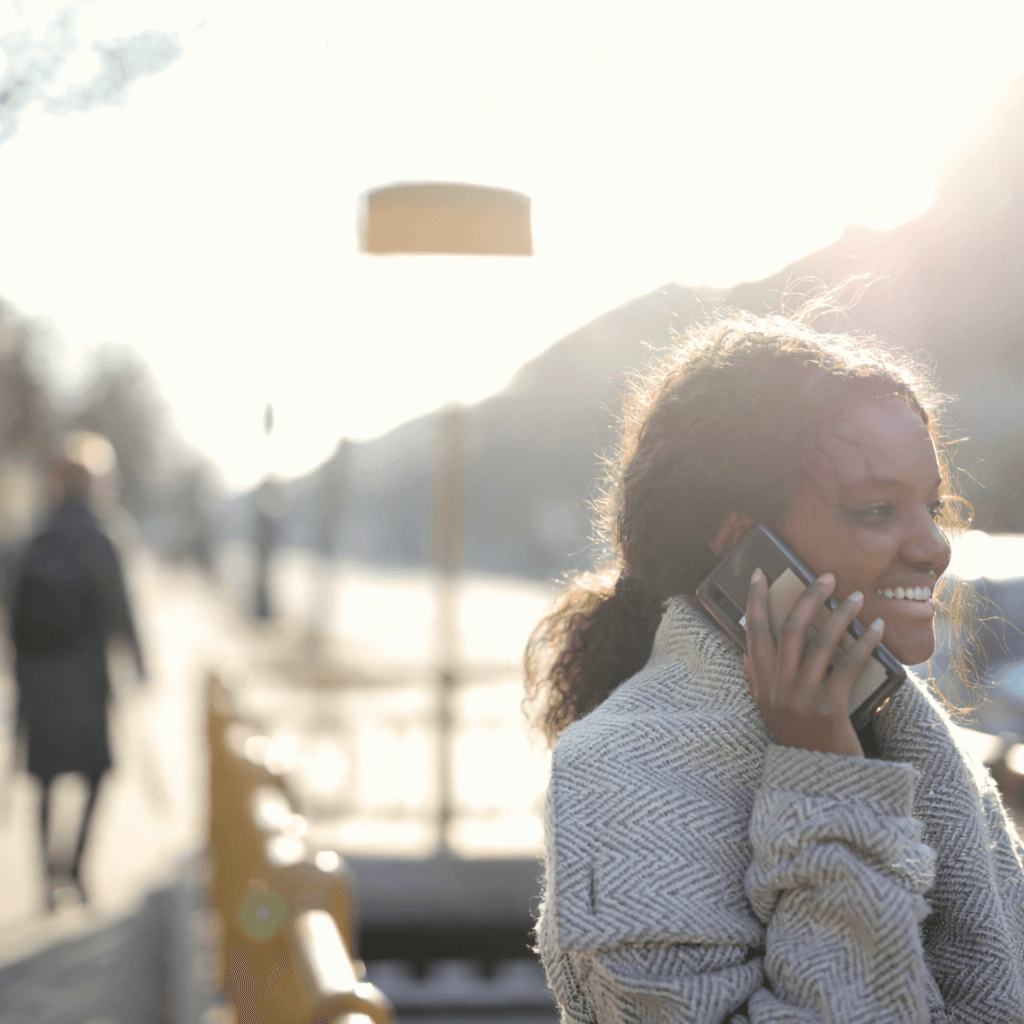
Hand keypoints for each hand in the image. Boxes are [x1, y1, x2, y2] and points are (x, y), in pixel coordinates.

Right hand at [742, 568, 884, 757]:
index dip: (755, 602)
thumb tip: (746, 654)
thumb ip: (756, 682)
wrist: (821, 784)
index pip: (754, 634)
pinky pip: (848, 665)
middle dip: (807, 597)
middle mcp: (778, 688)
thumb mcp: (769, 713)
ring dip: (840, 614)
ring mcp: (802, 697)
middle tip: (824, 576)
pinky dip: (864, 643)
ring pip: (820, 642)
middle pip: (790, 630)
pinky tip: (875, 628)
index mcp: (762, 685)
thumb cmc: (800, 742)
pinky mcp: (829, 706)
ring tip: (855, 597)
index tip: (760, 575)